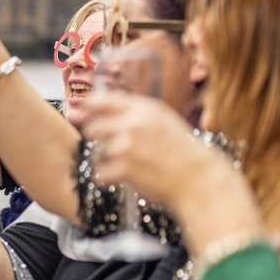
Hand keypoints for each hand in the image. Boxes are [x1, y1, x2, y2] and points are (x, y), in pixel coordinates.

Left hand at [76, 92, 224, 206]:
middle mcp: (133, 124)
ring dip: (108, 160)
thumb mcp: (161, 120)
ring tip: (130, 164)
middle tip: (116, 148)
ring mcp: (127, 146)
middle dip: (99, 139)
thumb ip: (133, 112)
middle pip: (93, 127)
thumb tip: (99, 105)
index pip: (104, 100)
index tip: (81, 110)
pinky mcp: (124, 168)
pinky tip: (127, 177)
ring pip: (97, 152)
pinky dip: (110, 178)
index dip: (88, 105)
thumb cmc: (180, 150)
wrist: (198, 178)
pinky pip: (100, 173)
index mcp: (144, 109)